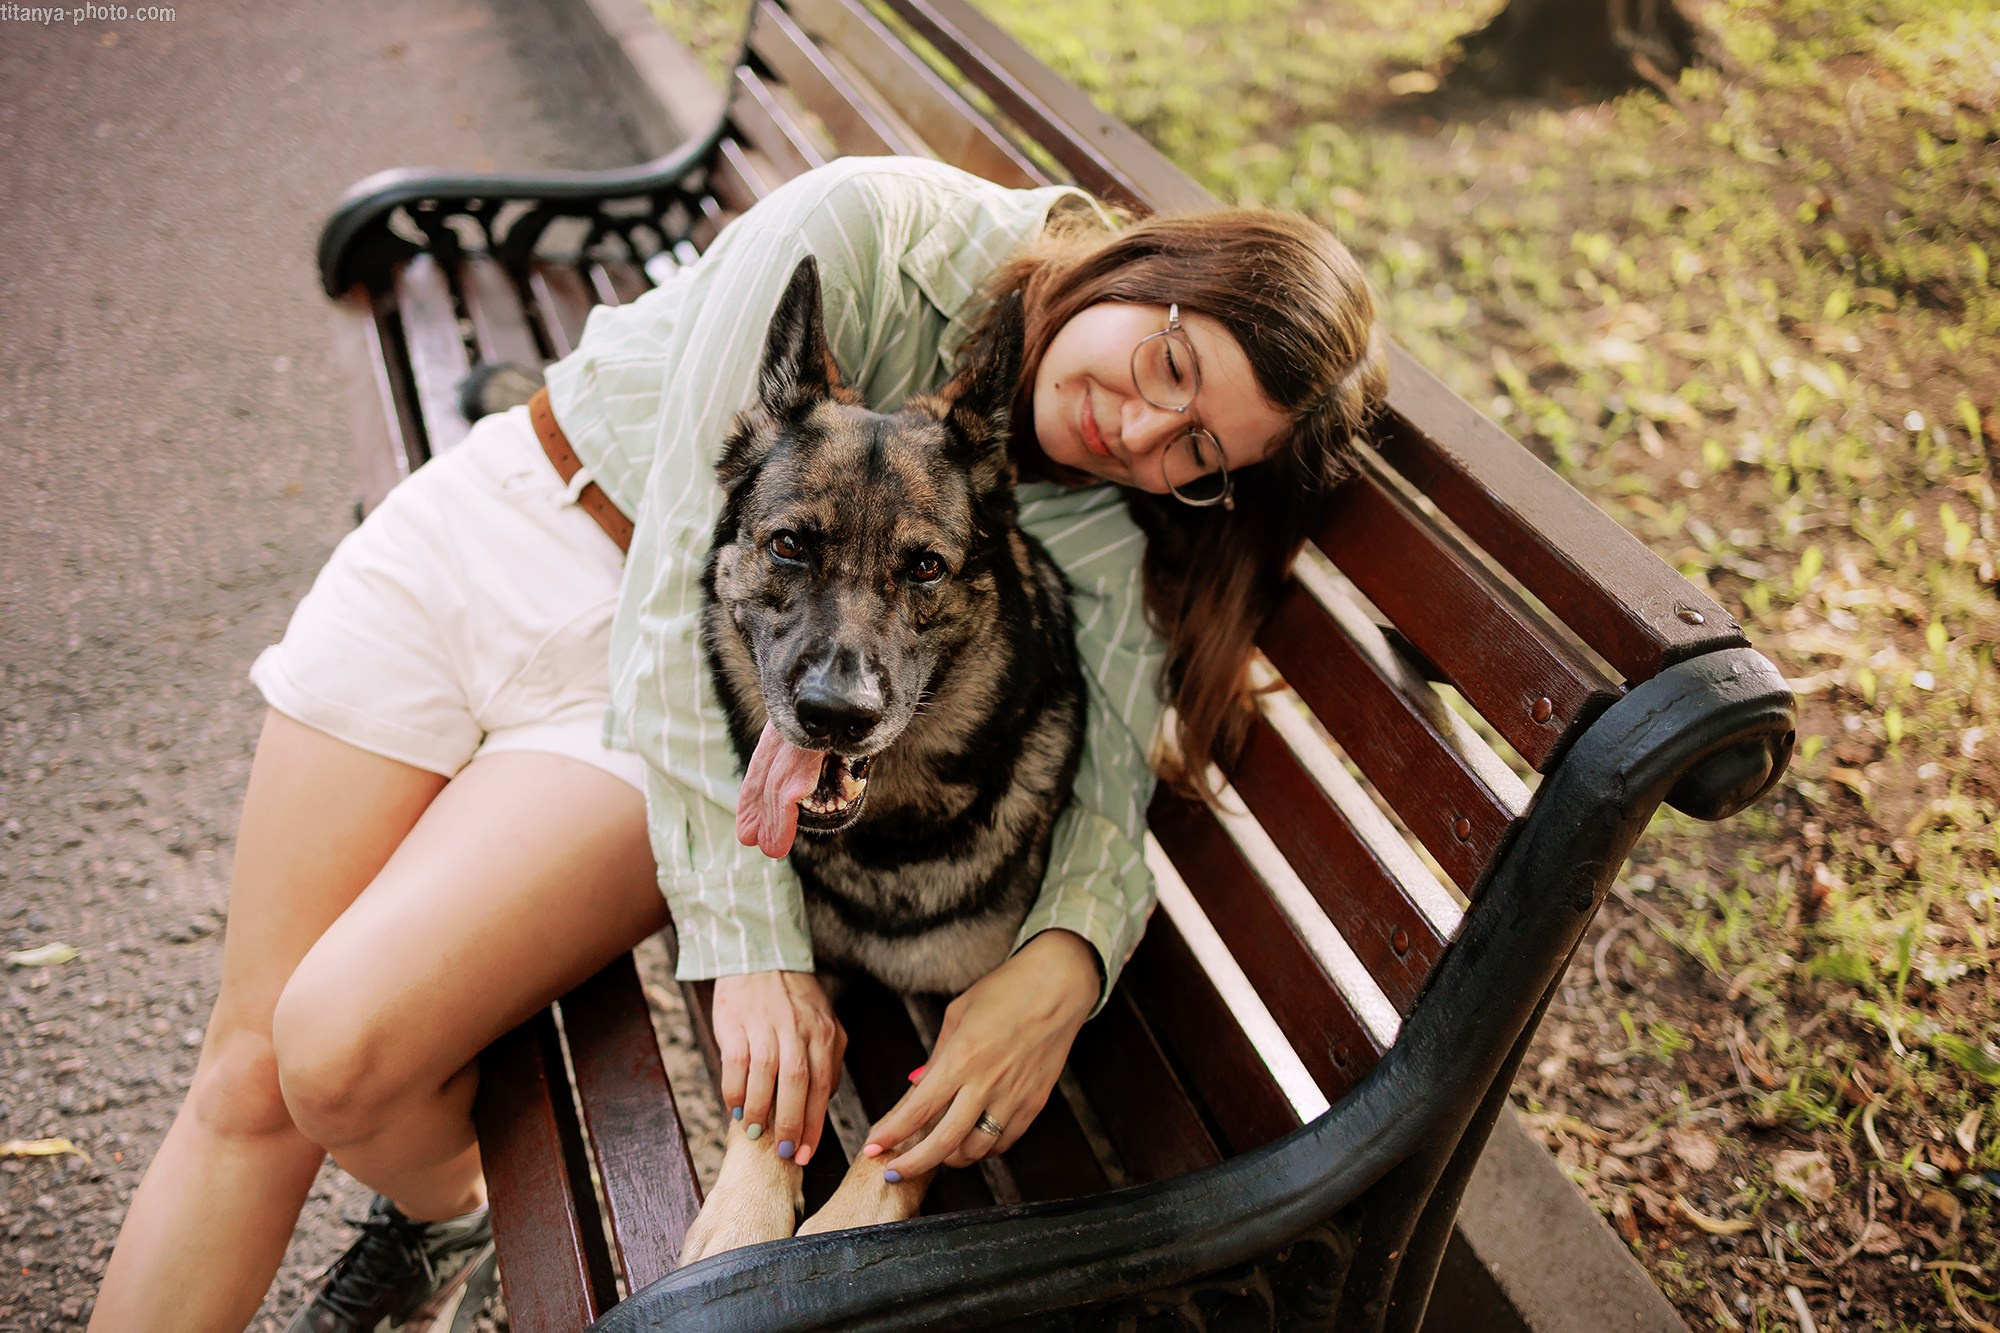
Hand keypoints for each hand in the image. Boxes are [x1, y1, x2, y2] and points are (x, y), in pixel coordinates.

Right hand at [710, 970, 845, 1166]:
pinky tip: (736, 1108)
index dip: (814, 1124)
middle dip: (791, 1123)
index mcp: (823, 1032)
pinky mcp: (736, 1023)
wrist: (759, 957)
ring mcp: (765, 1025)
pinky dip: (735, 1091)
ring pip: (765, 1075)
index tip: (806, 1153)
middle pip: (797, 1083)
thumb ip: (829, 1059)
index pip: (822, 1086)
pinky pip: (735, 1064)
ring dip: (760, 1111)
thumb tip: (825, 1101)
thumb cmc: (793, 998)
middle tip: (785, 1151)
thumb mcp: (823, 1022)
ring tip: (756, 1134)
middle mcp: (797, 1028)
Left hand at [866, 930, 1100, 1176]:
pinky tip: (971, 1141)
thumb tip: (916, 1085)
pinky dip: (983, 1149)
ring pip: (976, 1150)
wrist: (1058, 986)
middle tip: (893, 1173)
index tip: (872, 1148)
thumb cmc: (1006, 990)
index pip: (917, 1109)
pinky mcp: (1034, 1104)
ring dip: (950, 1159)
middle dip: (912, 1165)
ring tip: (936, 1153)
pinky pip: (1004, 1142)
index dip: (891, 1134)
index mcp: (961, 1058)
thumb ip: (937, 1056)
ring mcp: (1013, 1097)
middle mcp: (986, 1083)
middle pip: (943, 1143)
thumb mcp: (958, 1014)